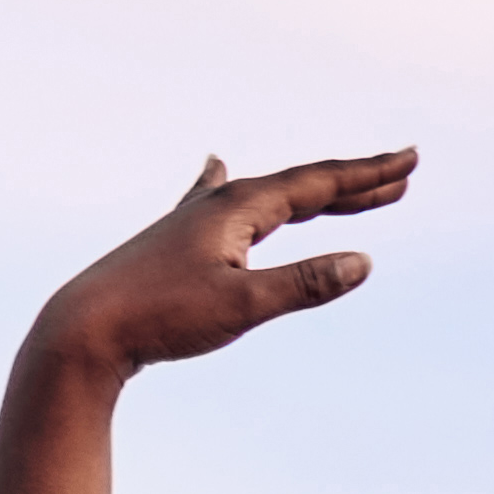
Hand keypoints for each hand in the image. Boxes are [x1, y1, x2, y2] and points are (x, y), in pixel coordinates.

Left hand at [41, 147, 407, 378]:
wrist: (82, 331)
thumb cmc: (160, 318)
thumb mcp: (241, 305)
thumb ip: (304, 284)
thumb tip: (363, 263)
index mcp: (240, 206)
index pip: (319, 185)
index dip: (368, 176)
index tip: (411, 162)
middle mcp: (218, 202)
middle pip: (300, 188)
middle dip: (352, 186)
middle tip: (402, 177)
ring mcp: (193, 220)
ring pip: (266, 197)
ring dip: (309, 195)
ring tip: (344, 185)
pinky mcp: (173, 243)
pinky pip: (217, 201)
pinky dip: (231, 185)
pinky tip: (214, 169)